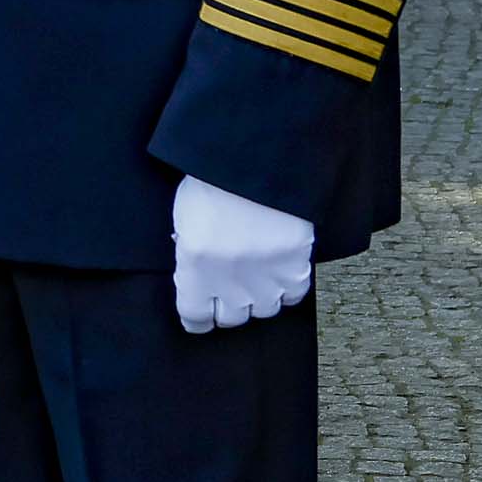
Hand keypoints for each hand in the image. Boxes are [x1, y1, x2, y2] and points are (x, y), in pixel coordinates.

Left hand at [172, 176, 313, 332]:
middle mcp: (229, 281)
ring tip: (253, 281)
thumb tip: (196, 272)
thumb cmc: (212, 182)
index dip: (196, 319)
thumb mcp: (186, 219)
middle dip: (226, 308)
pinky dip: (285, 289)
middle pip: (231, 318)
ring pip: (263, 310)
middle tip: (226, 294)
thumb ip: (190, 252)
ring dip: (257, 299)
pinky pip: (292, 296)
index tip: (198, 316)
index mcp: (194, 267)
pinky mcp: (295, 268)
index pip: (194, 316)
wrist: (255, 163)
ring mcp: (264, 277)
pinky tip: (278, 274)